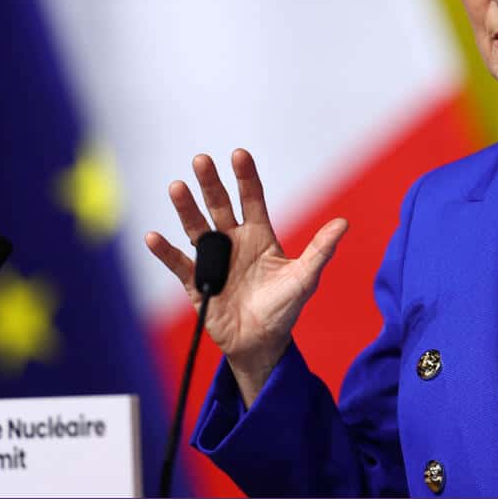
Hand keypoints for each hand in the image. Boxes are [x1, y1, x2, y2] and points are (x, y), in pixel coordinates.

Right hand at [144, 149, 348, 406]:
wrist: (262, 344)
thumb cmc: (284, 308)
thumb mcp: (305, 278)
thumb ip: (320, 250)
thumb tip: (344, 224)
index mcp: (259, 235)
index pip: (251, 198)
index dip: (246, 177)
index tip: (239, 154)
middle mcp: (233, 241)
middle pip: (220, 205)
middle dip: (211, 183)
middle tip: (201, 159)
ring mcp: (213, 260)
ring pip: (196, 228)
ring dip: (186, 209)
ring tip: (177, 187)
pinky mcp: (196, 283)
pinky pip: (179, 264)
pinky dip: (165, 252)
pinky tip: (153, 237)